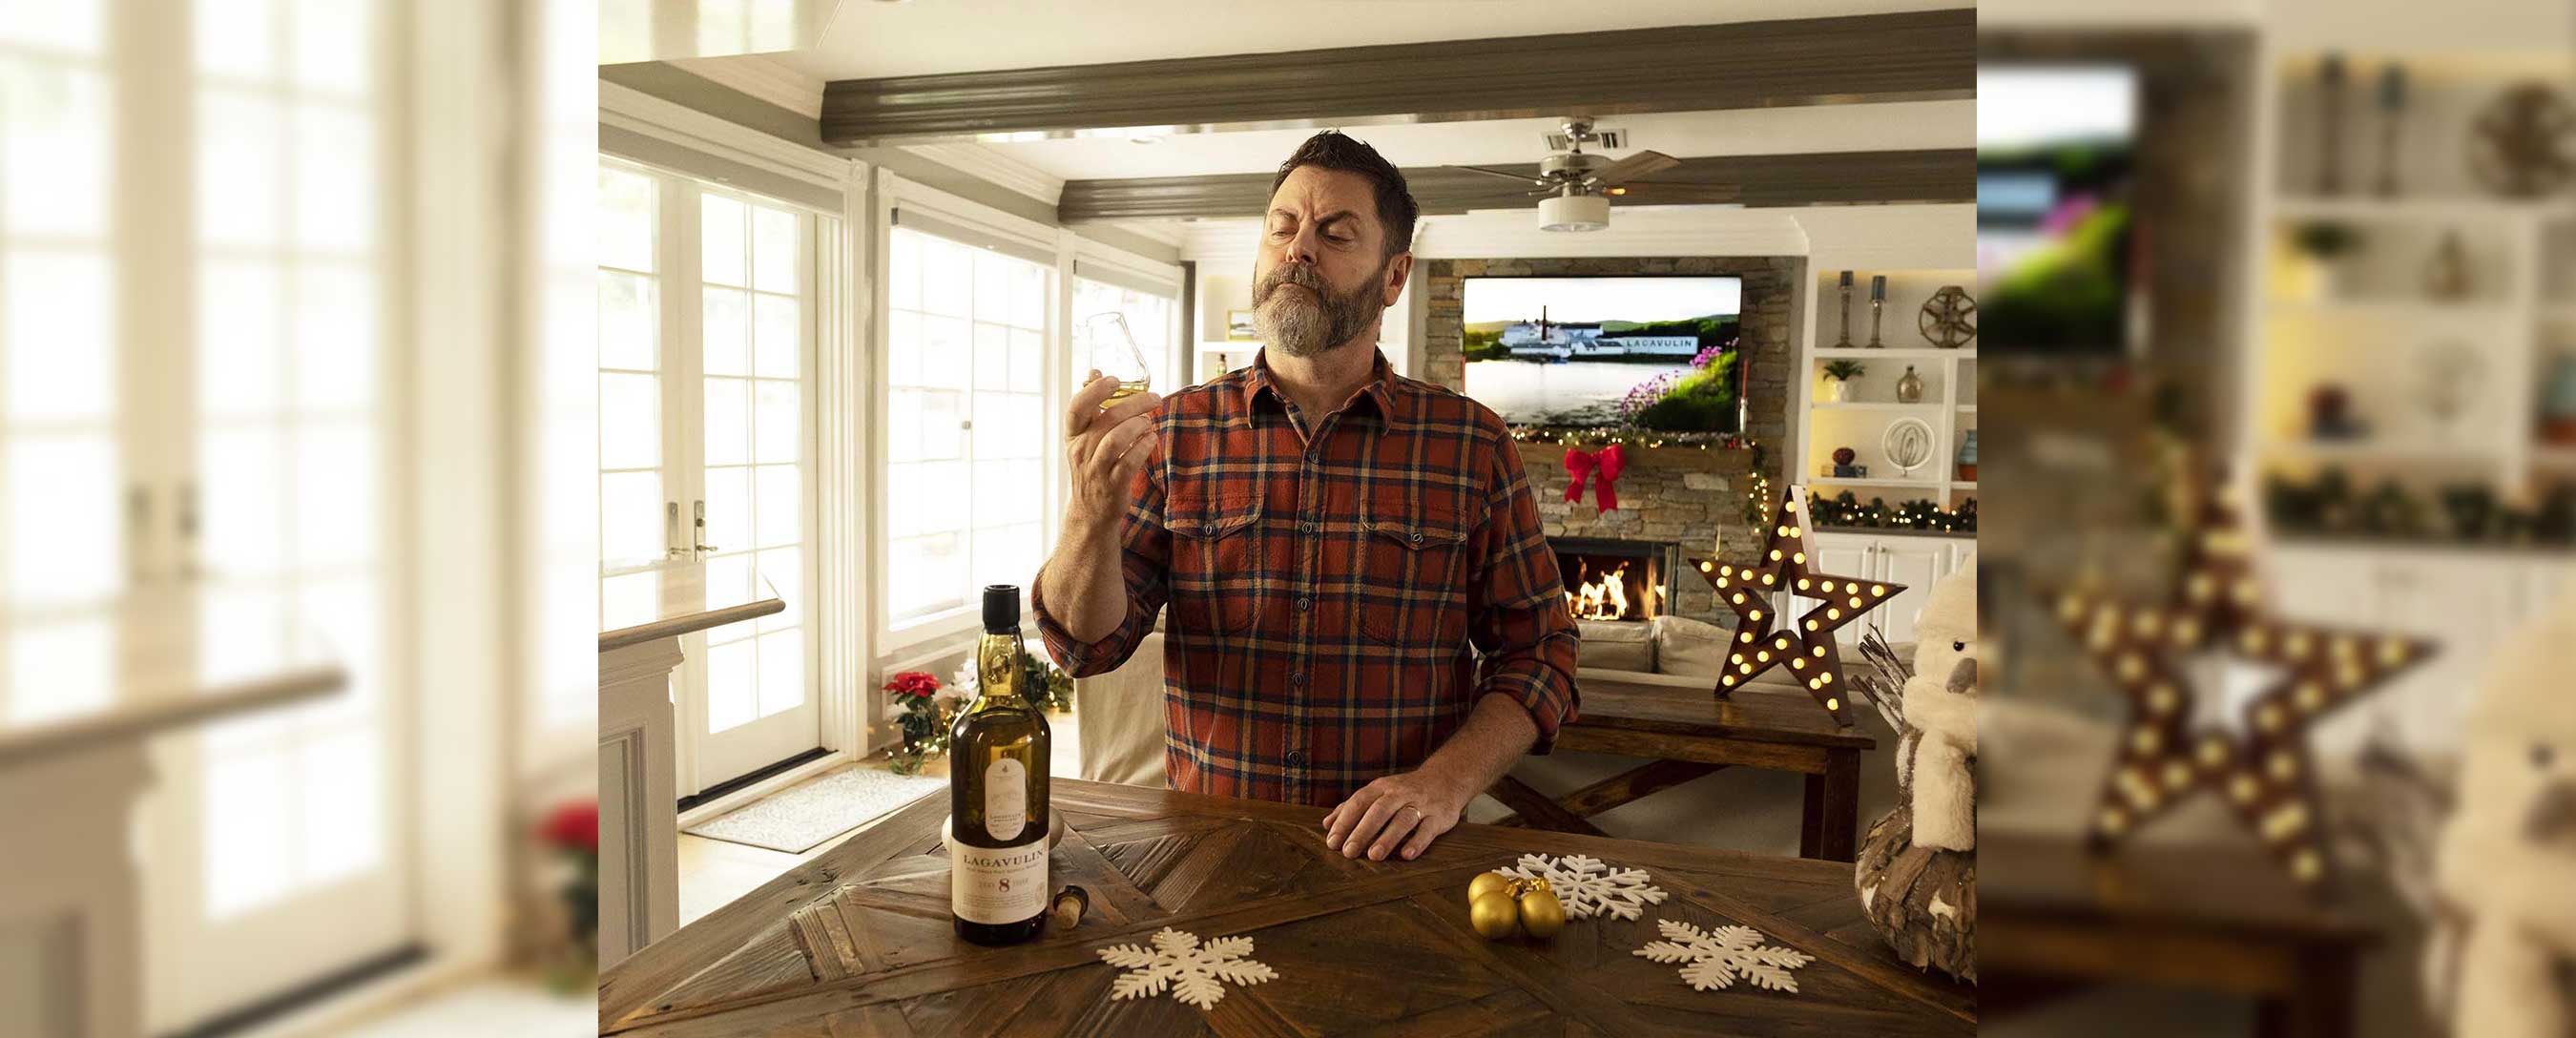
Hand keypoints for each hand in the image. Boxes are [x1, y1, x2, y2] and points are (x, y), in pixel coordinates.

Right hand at [1063, 369, 1161, 531]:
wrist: (1091, 511)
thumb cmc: (1093, 465)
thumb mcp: (1085, 436)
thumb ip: (1091, 405)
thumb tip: (1093, 371)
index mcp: (1074, 435)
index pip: (1076, 407)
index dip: (1094, 391)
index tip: (1113, 379)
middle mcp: (1081, 451)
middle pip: (1106, 419)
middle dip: (1134, 404)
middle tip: (1154, 398)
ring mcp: (1096, 470)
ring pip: (1116, 440)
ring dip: (1138, 425)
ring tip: (1150, 421)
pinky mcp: (1113, 486)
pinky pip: (1129, 463)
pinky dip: (1144, 447)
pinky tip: (1152, 438)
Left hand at [1321, 768, 1469, 861]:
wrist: (1446, 779)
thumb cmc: (1404, 791)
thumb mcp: (1378, 792)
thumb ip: (1352, 807)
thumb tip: (1326, 824)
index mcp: (1382, 787)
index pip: (1359, 802)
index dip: (1344, 821)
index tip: (1332, 842)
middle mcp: (1400, 793)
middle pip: (1379, 811)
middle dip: (1362, 831)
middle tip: (1348, 852)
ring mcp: (1421, 804)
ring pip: (1403, 820)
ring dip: (1388, 838)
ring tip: (1374, 856)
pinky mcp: (1439, 816)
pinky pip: (1428, 829)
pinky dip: (1417, 842)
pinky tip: (1406, 855)